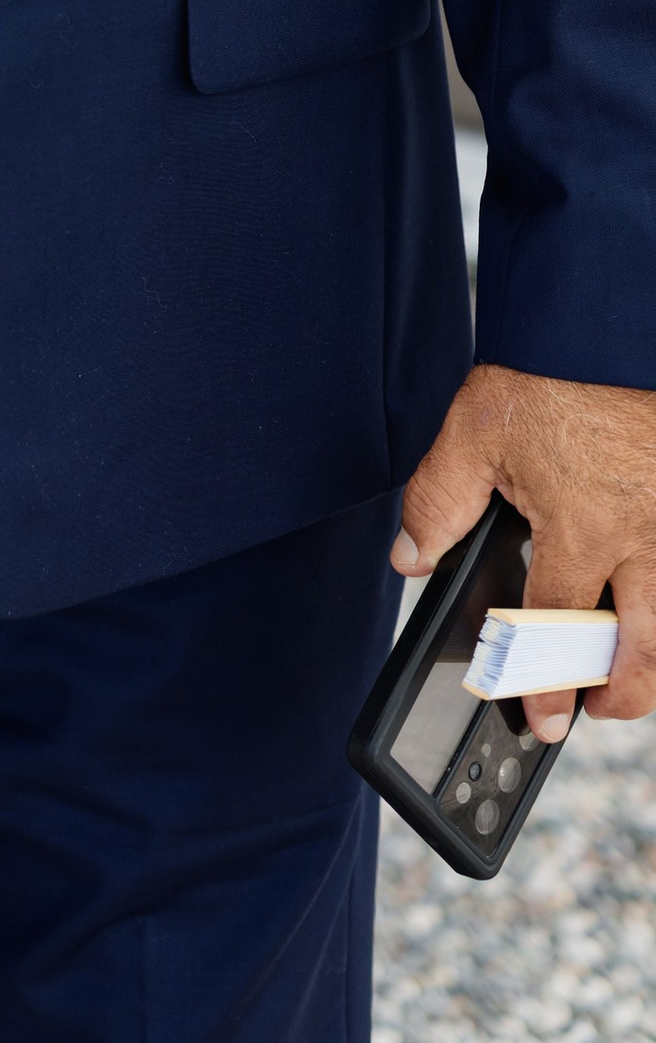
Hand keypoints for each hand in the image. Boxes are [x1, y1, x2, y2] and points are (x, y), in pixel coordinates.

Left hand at [398, 362, 655, 736]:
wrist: (604, 325)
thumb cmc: (549, 373)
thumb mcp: (474, 432)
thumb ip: (439, 501)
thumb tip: (412, 556)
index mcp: (583, 528)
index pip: (561, 628)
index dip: (548, 682)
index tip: (545, 717)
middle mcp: (644, 537)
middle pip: (646, 648)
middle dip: (623, 693)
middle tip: (598, 709)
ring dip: (655, 655)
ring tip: (630, 674)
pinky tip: (649, 609)